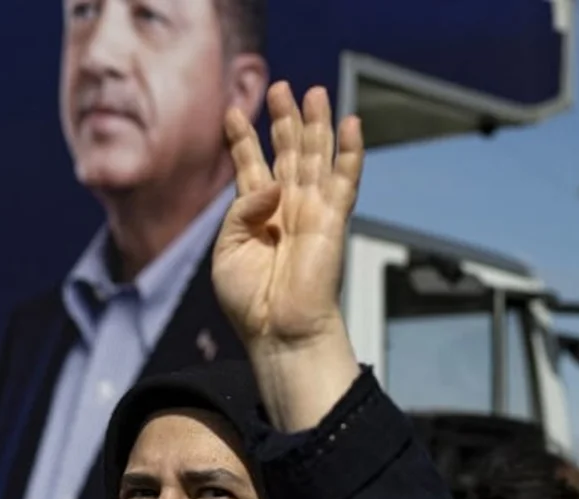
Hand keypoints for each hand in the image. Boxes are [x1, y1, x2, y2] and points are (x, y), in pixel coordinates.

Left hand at [211, 82, 363, 351]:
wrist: (278, 332)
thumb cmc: (249, 300)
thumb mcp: (227, 250)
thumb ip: (241, 210)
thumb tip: (273, 183)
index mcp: (255, 216)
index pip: (250, 167)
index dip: (241, 139)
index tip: (231, 113)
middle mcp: (285, 208)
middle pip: (286, 152)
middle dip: (283, 119)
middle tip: (279, 87)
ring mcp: (311, 212)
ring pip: (315, 157)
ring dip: (315, 124)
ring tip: (313, 91)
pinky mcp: (333, 221)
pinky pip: (345, 180)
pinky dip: (350, 152)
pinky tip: (351, 124)